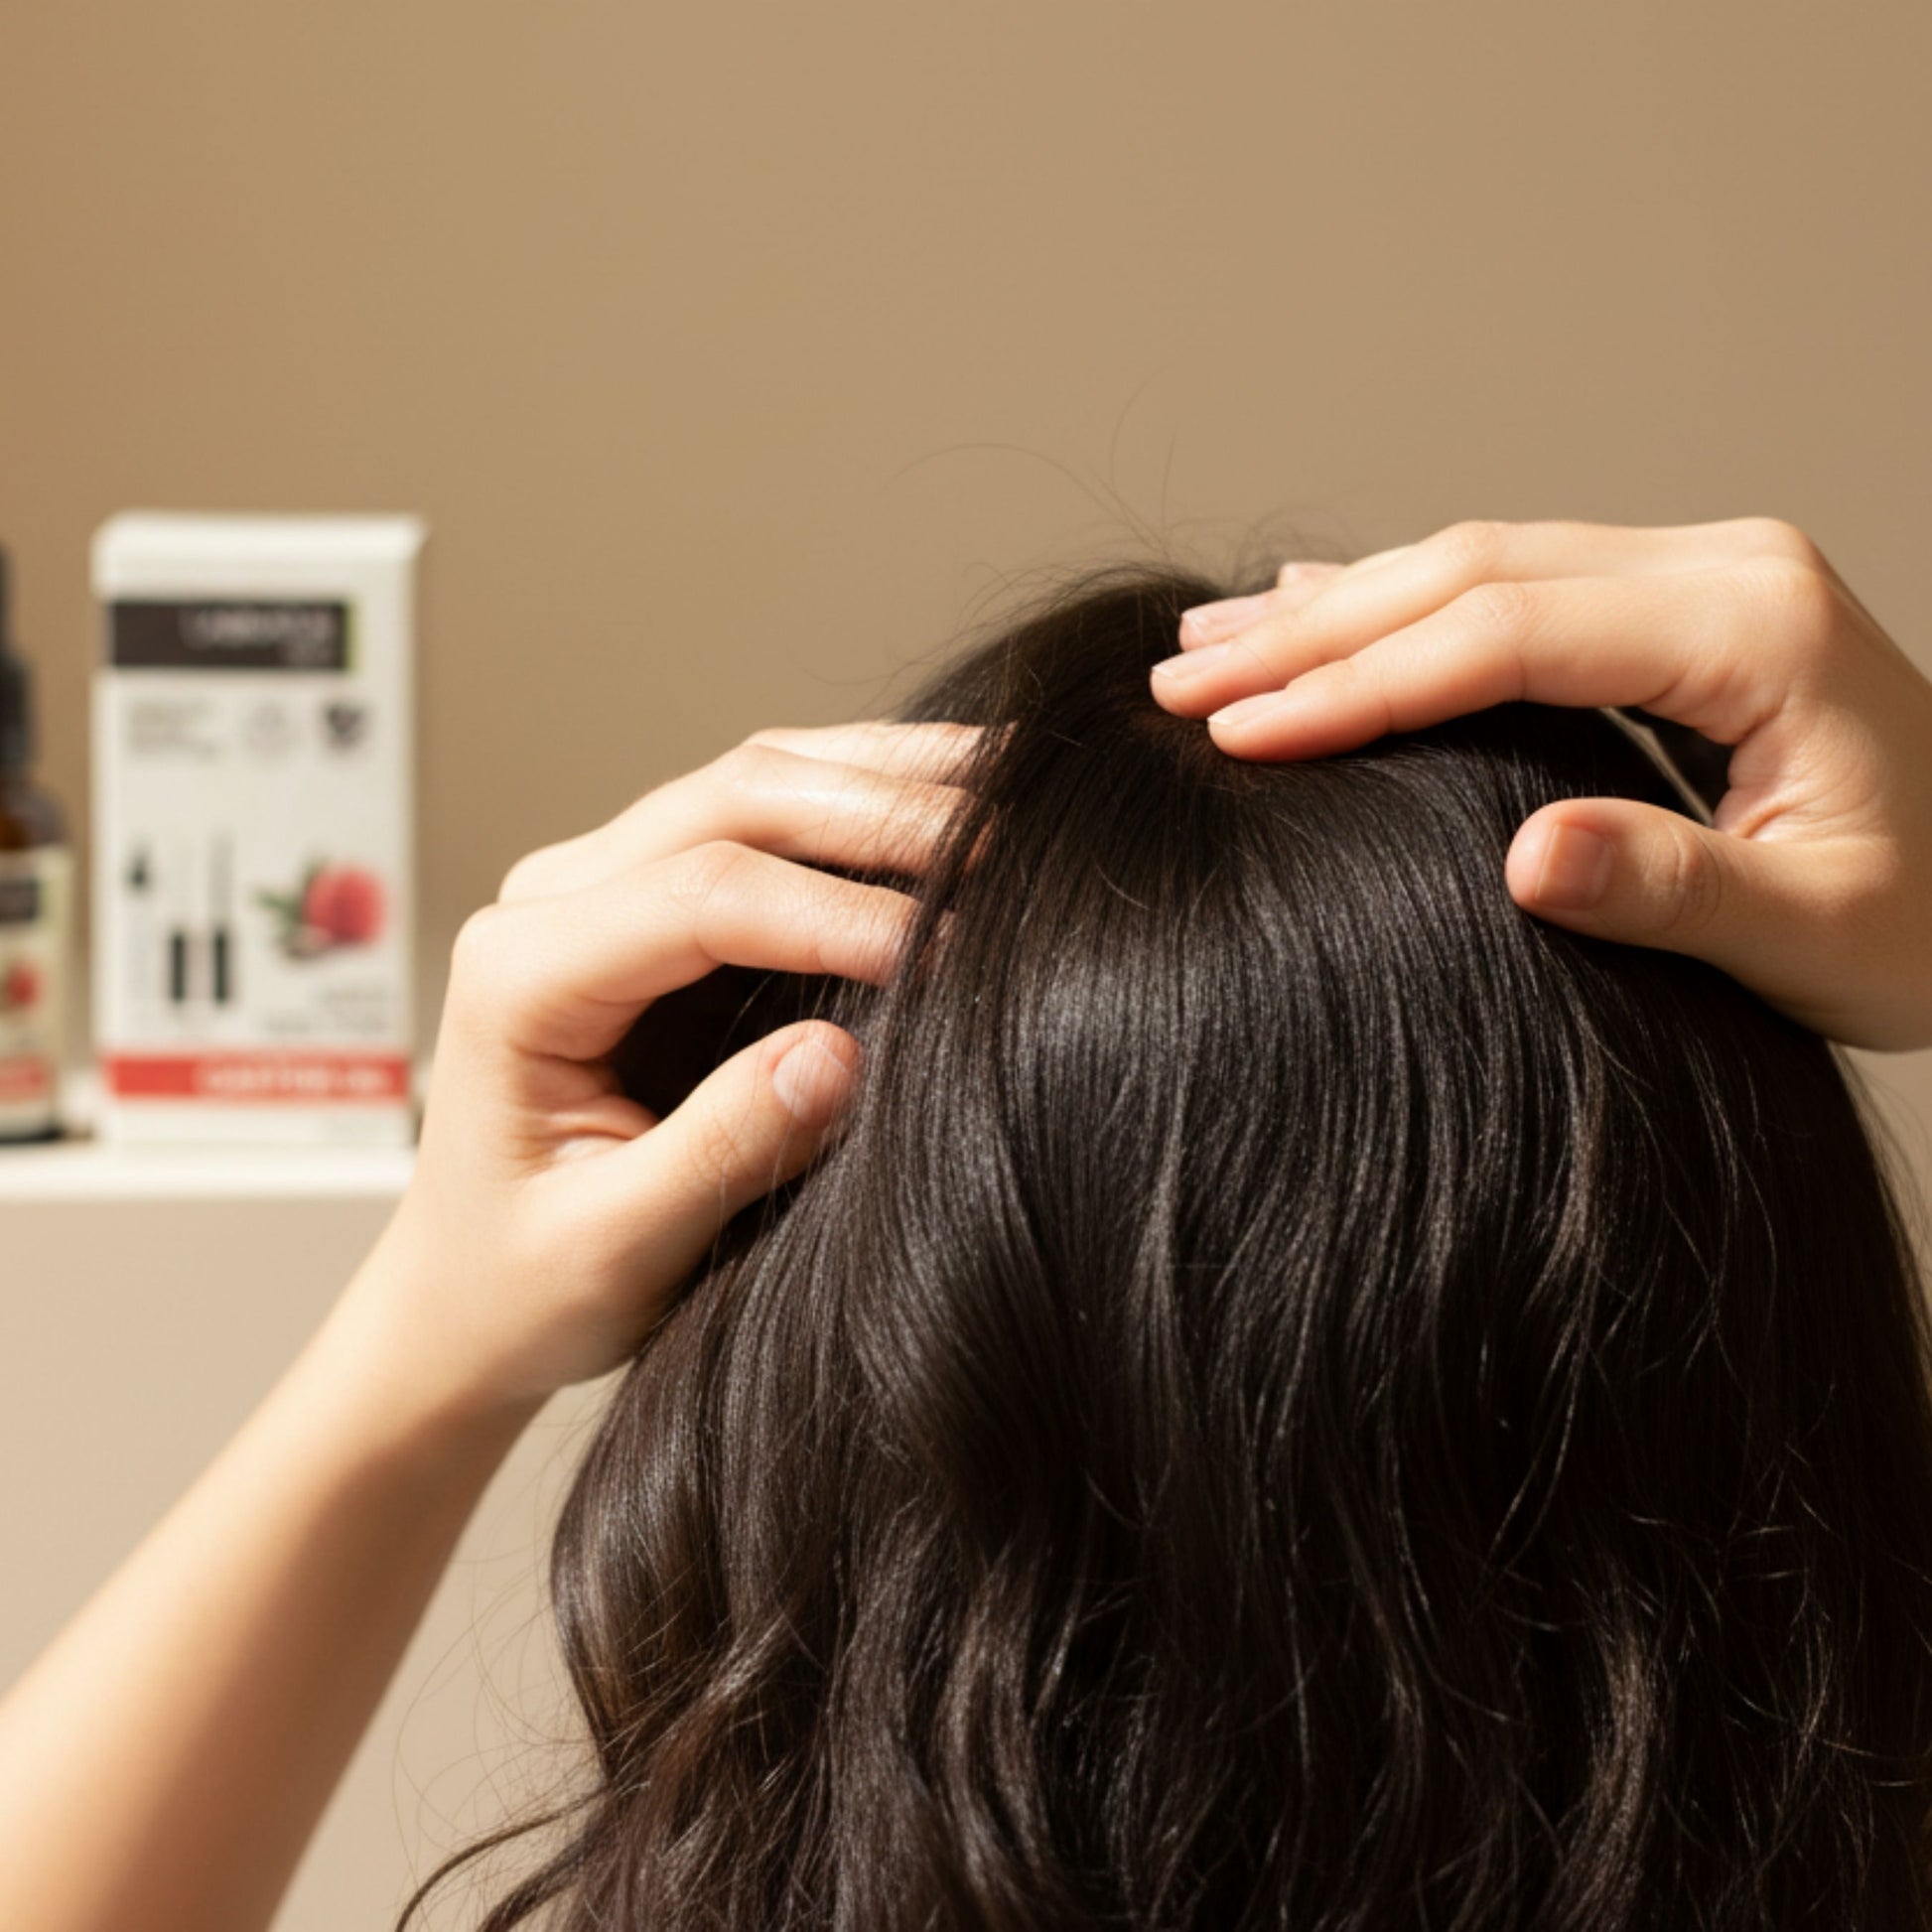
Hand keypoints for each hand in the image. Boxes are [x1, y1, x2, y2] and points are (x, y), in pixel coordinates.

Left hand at [351, 721, 978, 1419]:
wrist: (463, 1299)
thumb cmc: (520, 1286)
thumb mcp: (613, 1248)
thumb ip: (719, 1150)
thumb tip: (841, 1056)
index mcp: (521, 974)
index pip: (706, 896)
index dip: (843, 914)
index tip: (957, 955)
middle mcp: (551, 900)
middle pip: (736, 798)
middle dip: (884, 814)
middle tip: (1012, 845)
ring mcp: (603, 886)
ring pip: (759, 780)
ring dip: (885, 779)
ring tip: (1008, 785)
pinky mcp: (656, 902)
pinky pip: (767, 817)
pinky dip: (864, 803)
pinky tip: (952, 807)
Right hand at [1149, 518, 1931, 1050]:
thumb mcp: (1822, 935)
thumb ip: (1678, 891)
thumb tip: (1526, 860)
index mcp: (1750, 629)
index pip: (1505, 636)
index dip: (1360, 683)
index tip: (1239, 733)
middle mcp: (1720, 571)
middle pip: (1471, 573)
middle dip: (1314, 629)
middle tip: (1180, 683)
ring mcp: (1699, 575)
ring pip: (1478, 562)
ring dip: (1337, 603)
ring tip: (1212, 645)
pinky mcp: (1679, 604)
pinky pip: (1512, 582)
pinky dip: (1400, 602)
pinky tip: (1318, 603)